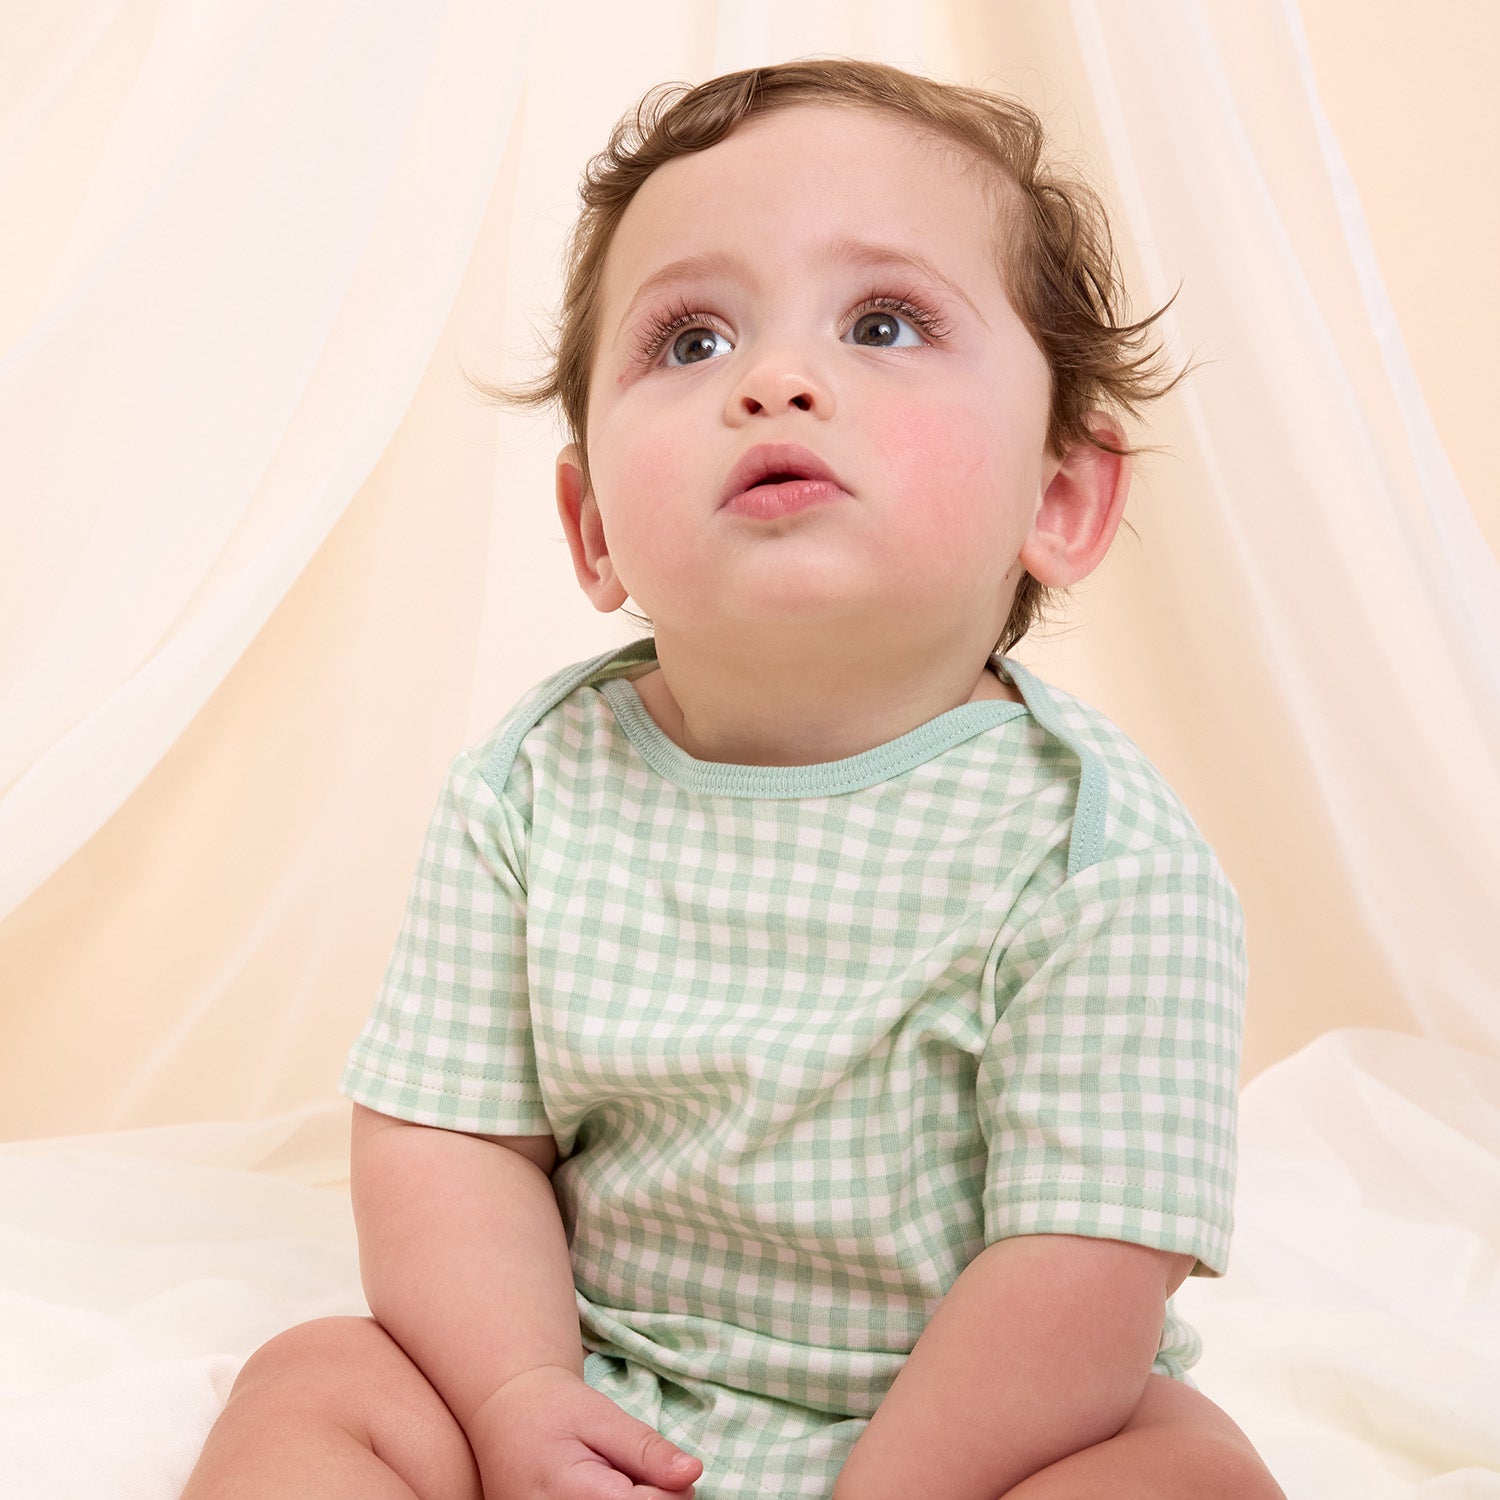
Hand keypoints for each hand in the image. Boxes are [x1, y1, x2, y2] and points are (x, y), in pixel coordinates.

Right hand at [467, 1363, 703, 1499]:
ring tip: (616, 1481)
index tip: (669, 1471)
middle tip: (638, 1473)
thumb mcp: (602, 1417)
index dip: (669, 1494)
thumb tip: (693, 1475)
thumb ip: (645, 1450)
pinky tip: (603, 1493)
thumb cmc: (553, 1408)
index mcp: (569, 1491)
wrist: (503, 1413)